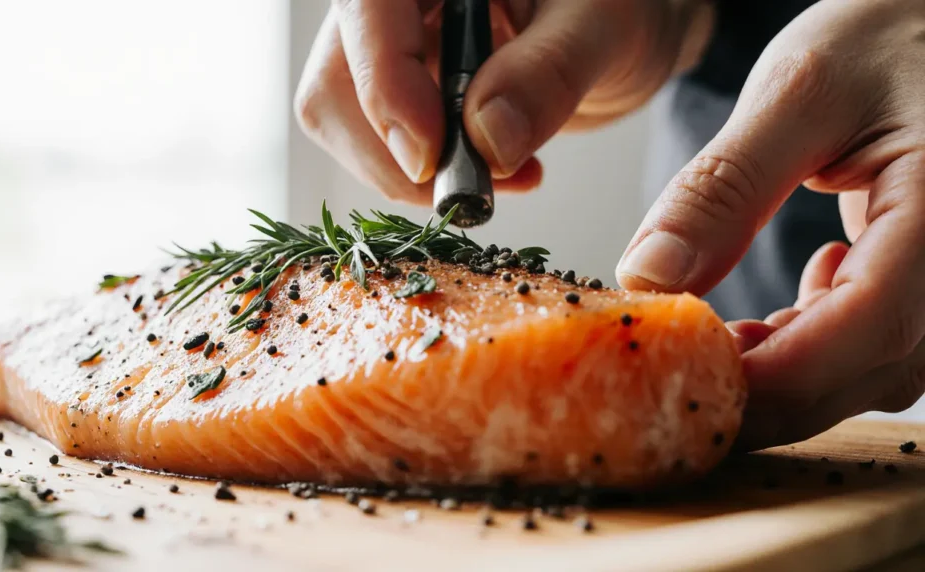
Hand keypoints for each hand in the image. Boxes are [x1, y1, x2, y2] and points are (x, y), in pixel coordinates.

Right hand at [294, 0, 714, 204]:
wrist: (620, 31)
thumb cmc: (622, 4)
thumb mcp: (606, 24)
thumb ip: (550, 70)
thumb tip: (485, 138)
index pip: (369, 11)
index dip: (384, 85)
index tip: (431, 158)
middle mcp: (396, 3)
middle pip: (336, 81)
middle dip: (397, 153)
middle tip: (478, 185)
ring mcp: (390, 47)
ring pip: (344, 126)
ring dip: (415, 177)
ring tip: (508, 175)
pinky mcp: (399, 92)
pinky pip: (379, 149)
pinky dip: (431, 181)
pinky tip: (498, 170)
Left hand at [615, 0, 924, 450]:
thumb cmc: (887, 34)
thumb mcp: (797, 92)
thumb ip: (724, 189)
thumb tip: (648, 278)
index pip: (865, 330)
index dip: (771, 378)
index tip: (684, 382)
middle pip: (868, 371)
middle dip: (767, 391)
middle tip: (678, 372)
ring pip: (876, 371)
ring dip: (789, 373)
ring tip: (719, 334)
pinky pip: (884, 345)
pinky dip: (819, 345)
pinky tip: (789, 306)